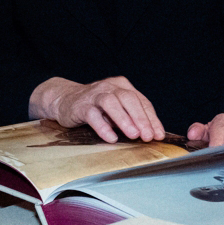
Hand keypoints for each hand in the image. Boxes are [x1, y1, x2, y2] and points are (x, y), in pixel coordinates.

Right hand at [30, 76, 164, 142]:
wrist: (65, 99)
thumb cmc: (96, 106)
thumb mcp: (116, 109)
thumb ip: (130, 117)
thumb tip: (149, 134)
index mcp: (122, 86)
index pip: (142, 101)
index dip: (152, 119)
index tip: (158, 135)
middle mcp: (110, 87)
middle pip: (129, 99)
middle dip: (141, 118)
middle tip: (148, 136)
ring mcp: (95, 95)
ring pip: (111, 103)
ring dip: (124, 120)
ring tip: (133, 135)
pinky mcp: (81, 106)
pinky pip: (93, 115)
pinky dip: (103, 127)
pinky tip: (111, 138)